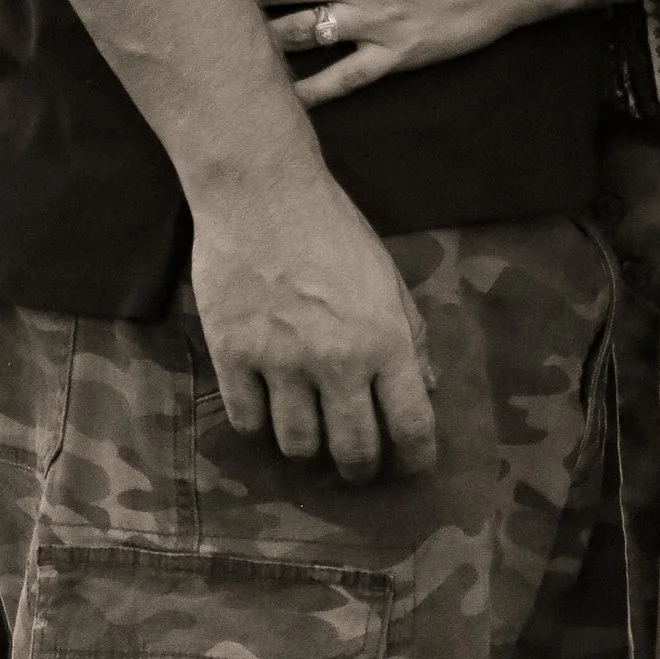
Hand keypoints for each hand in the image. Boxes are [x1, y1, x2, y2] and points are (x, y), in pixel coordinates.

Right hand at [189, 162, 437, 483]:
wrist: (261, 190)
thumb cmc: (332, 227)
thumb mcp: (386, 276)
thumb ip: (410, 334)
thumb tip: (427, 388)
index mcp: (384, 339)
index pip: (411, 424)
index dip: (417, 457)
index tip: (414, 468)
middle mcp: (336, 360)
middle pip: (353, 450)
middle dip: (361, 469)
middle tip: (358, 467)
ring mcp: (281, 362)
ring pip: (298, 445)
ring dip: (308, 447)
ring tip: (310, 431)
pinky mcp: (232, 355)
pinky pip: (248, 421)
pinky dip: (260, 422)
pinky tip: (266, 405)